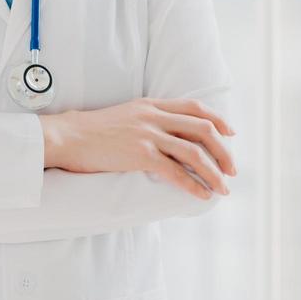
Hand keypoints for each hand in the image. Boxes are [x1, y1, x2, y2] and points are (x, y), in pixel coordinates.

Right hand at [41, 98, 236, 199]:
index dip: (217, 120)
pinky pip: (174, 171)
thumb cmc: (93, 130)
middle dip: (223, 150)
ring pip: (193, 152)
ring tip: (223, 188)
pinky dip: (192, 184)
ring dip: (213, 172)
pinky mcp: (139, 155)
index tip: (230, 133)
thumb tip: (168, 133)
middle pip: (202, 129)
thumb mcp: (126, 113)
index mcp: (152, 104)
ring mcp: (148, 134)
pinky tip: (201, 195)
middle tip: (232, 168)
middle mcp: (154, 116)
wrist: (68, 136)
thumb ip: (148, 118)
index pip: (195, 108)